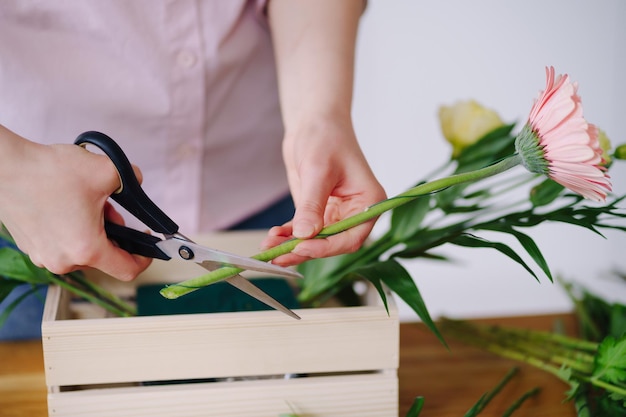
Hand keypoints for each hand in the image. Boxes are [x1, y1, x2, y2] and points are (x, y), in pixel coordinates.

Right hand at [0, 126, 150, 279]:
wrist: (4, 167)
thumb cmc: (49, 172)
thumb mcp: (106, 171)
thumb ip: (131, 180)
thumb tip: (137, 181)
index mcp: (87, 249)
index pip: (127, 270)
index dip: (144, 258)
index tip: (147, 246)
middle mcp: (64, 261)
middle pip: (105, 257)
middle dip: (115, 234)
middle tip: (111, 208)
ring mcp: (44, 257)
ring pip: (83, 250)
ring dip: (93, 231)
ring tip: (87, 203)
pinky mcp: (31, 247)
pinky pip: (62, 245)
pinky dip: (72, 230)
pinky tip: (68, 205)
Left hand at [261, 118, 385, 264]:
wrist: (313, 122)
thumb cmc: (326, 137)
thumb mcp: (318, 170)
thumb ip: (312, 204)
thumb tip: (305, 234)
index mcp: (368, 202)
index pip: (351, 236)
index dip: (327, 247)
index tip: (302, 246)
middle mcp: (354, 212)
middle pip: (331, 243)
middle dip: (304, 250)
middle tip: (277, 256)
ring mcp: (335, 214)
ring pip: (315, 240)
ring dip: (292, 246)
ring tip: (268, 249)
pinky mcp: (317, 212)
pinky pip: (304, 231)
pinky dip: (288, 236)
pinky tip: (273, 238)